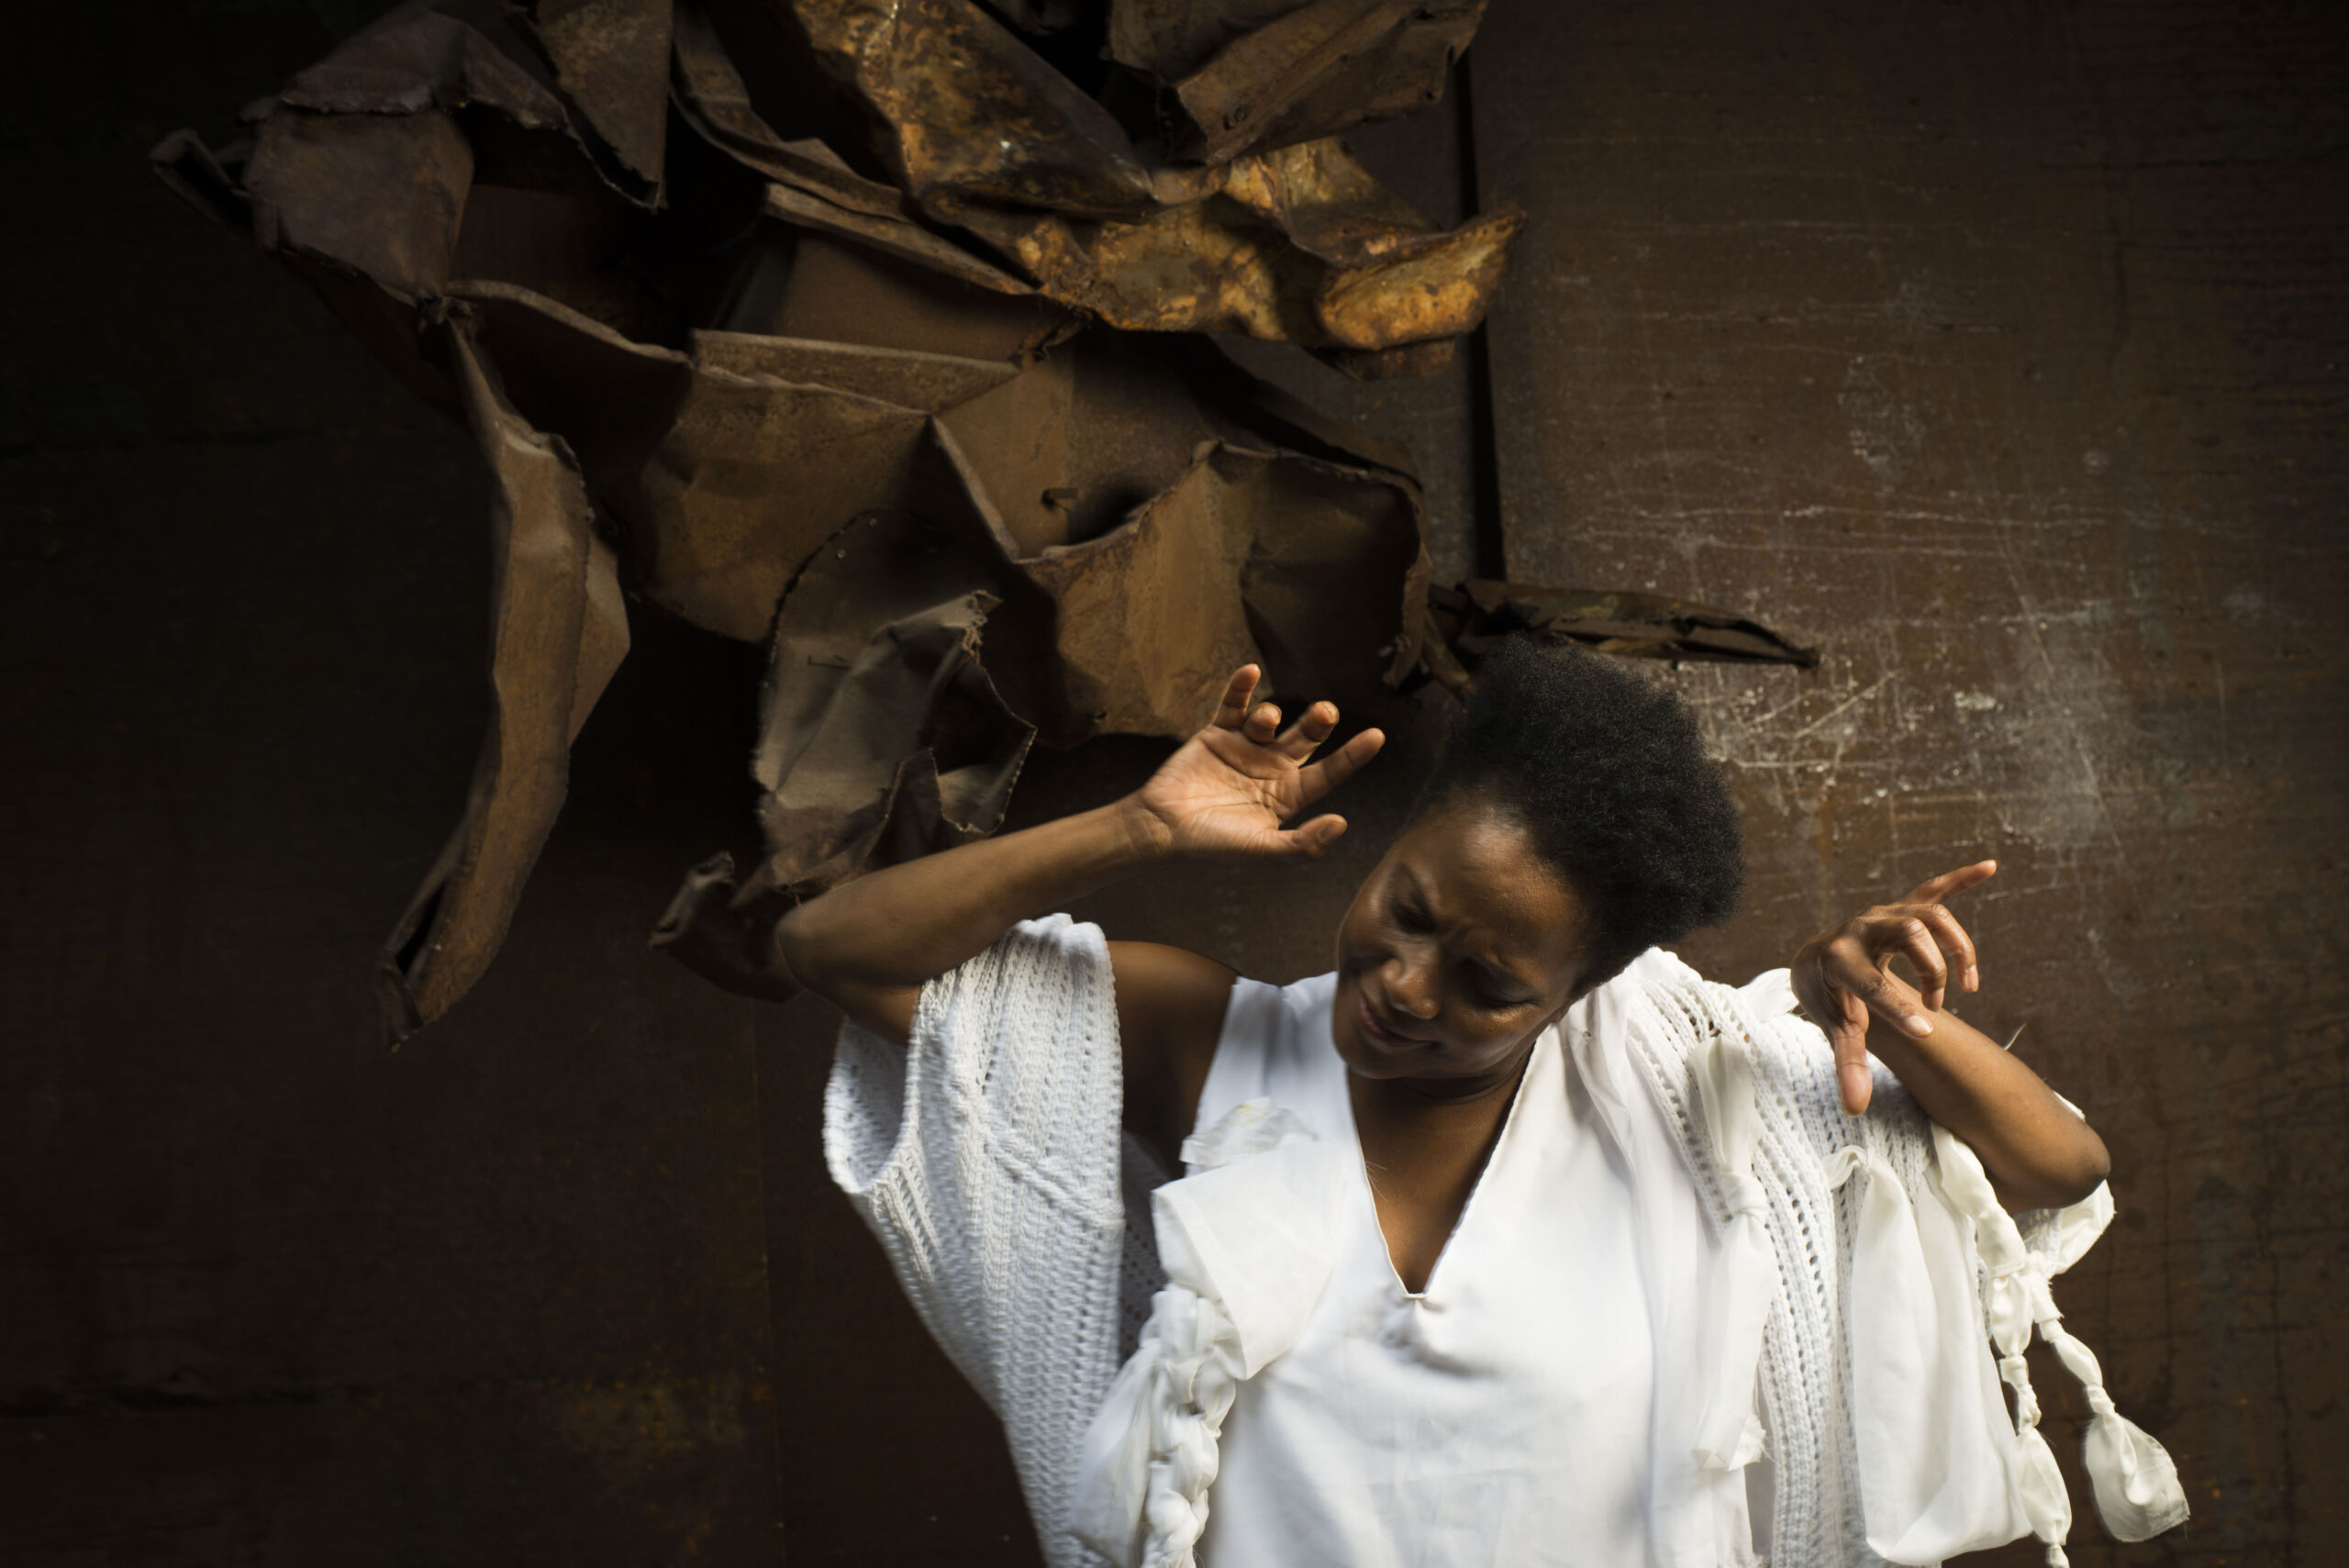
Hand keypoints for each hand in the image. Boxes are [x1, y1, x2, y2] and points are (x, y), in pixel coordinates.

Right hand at [1127, 666, 1385, 862]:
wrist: (1162, 829)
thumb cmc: (1212, 845)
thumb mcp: (1261, 849)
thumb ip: (1301, 844)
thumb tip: (1341, 823)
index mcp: (1288, 795)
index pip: (1329, 773)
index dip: (1353, 756)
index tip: (1378, 736)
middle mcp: (1271, 768)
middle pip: (1305, 738)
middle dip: (1317, 723)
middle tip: (1326, 711)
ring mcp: (1244, 747)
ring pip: (1270, 720)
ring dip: (1271, 714)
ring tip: (1264, 721)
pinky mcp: (1216, 733)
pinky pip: (1233, 704)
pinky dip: (1240, 687)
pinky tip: (1249, 672)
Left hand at [1791, 860, 1995, 1114]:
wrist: (1814, 961)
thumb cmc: (1829, 999)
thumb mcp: (1835, 1030)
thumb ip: (1847, 1066)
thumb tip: (1853, 1109)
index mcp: (1836, 958)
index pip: (1870, 982)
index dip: (1898, 1006)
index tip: (1928, 1030)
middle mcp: (1859, 928)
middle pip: (1910, 933)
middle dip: (1932, 973)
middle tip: (1938, 1008)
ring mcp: (1883, 914)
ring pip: (1929, 914)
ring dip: (1955, 948)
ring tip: (1966, 986)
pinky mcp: (1902, 907)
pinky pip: (1933, 887)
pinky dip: (1960, 878)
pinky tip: (1989, 867)